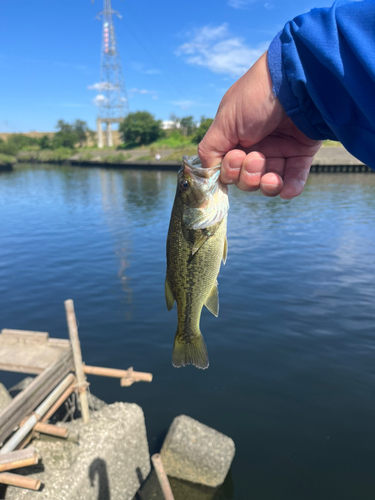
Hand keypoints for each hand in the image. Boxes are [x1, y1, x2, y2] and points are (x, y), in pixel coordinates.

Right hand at [198, 52, 321, 198]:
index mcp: (236, 139)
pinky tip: (286, 189)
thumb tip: (208, 174)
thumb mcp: (225, 121)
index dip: (230, 171)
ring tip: (271, 176)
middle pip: (246, 180)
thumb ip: (210, 150)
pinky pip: (294, 180)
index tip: (237, 157)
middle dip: (248, 176)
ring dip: (267, 185)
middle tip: (256, 158)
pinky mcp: (302, 153)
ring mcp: (280, 150)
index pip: (228, 170)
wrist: (297, 80)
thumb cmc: (256, 97)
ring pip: (268, 184)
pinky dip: (290, 188)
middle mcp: (256, 146)